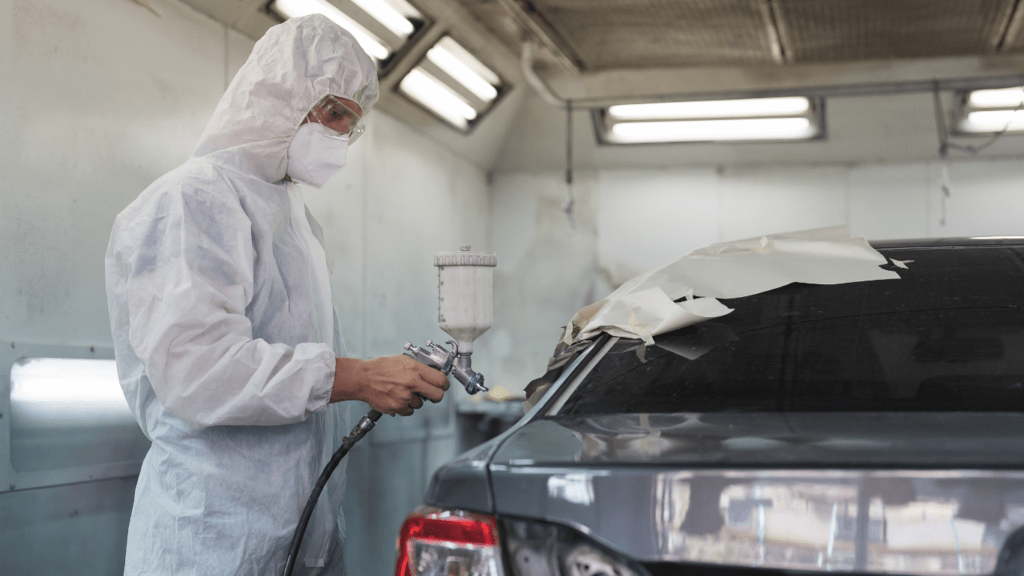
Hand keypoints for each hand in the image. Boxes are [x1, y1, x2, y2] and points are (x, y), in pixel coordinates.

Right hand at [331, 355, 448, 415]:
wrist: (364, 378)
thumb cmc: (381, 368)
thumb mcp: (403, 360)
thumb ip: (419, 367)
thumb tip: (433, 373)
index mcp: (415, 370)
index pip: (441, 380)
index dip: (444, 384)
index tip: (443, 385)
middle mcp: (412, 383)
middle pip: (438, 395)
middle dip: (436, 395)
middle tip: (432, 393)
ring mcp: (405, 397)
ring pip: (420, 404)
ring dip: (415, 400)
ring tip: (403, 392)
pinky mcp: (398, 407)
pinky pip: (409, 411)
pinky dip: (405, 407)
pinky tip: (398, 398)